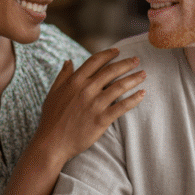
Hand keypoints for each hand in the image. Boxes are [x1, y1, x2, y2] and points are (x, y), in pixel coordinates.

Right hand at [34, 48, 145, 167]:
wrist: (52, 142)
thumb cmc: (51, 118)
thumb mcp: (53, 93)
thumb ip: (63, 76)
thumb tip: (69, 61)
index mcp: (75, 81)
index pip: (95, 61)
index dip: (108, 54)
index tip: (118, 51)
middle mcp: (86, 89)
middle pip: (111, 71)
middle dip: (127, 63)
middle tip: (137, 60)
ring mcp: (95, 104)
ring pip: (120, 86)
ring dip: (134, 78)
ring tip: (143, 74)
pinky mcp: (101, 119)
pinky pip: (122, 106)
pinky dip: (134, 99)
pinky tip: (142, 93)